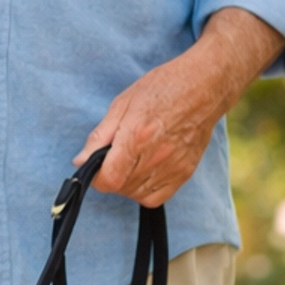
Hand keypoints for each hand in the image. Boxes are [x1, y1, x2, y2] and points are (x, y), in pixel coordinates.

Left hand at [76, 9, 284, 207]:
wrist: (204, 86)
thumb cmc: (162, 88)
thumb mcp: (123, 103)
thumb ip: (100, 136)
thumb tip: (80, 161)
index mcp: (137, 137)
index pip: (108, 179)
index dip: (95, 177)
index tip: (95, 164)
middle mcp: (156, 156)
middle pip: (120, 187)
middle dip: (109, 175)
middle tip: (115, 155)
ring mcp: (173, 167)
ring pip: (136, 194)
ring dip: (126, 183)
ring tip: (131, 159)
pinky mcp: (185, 173)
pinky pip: (156, 198)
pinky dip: (144, 191)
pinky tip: (144, 171)